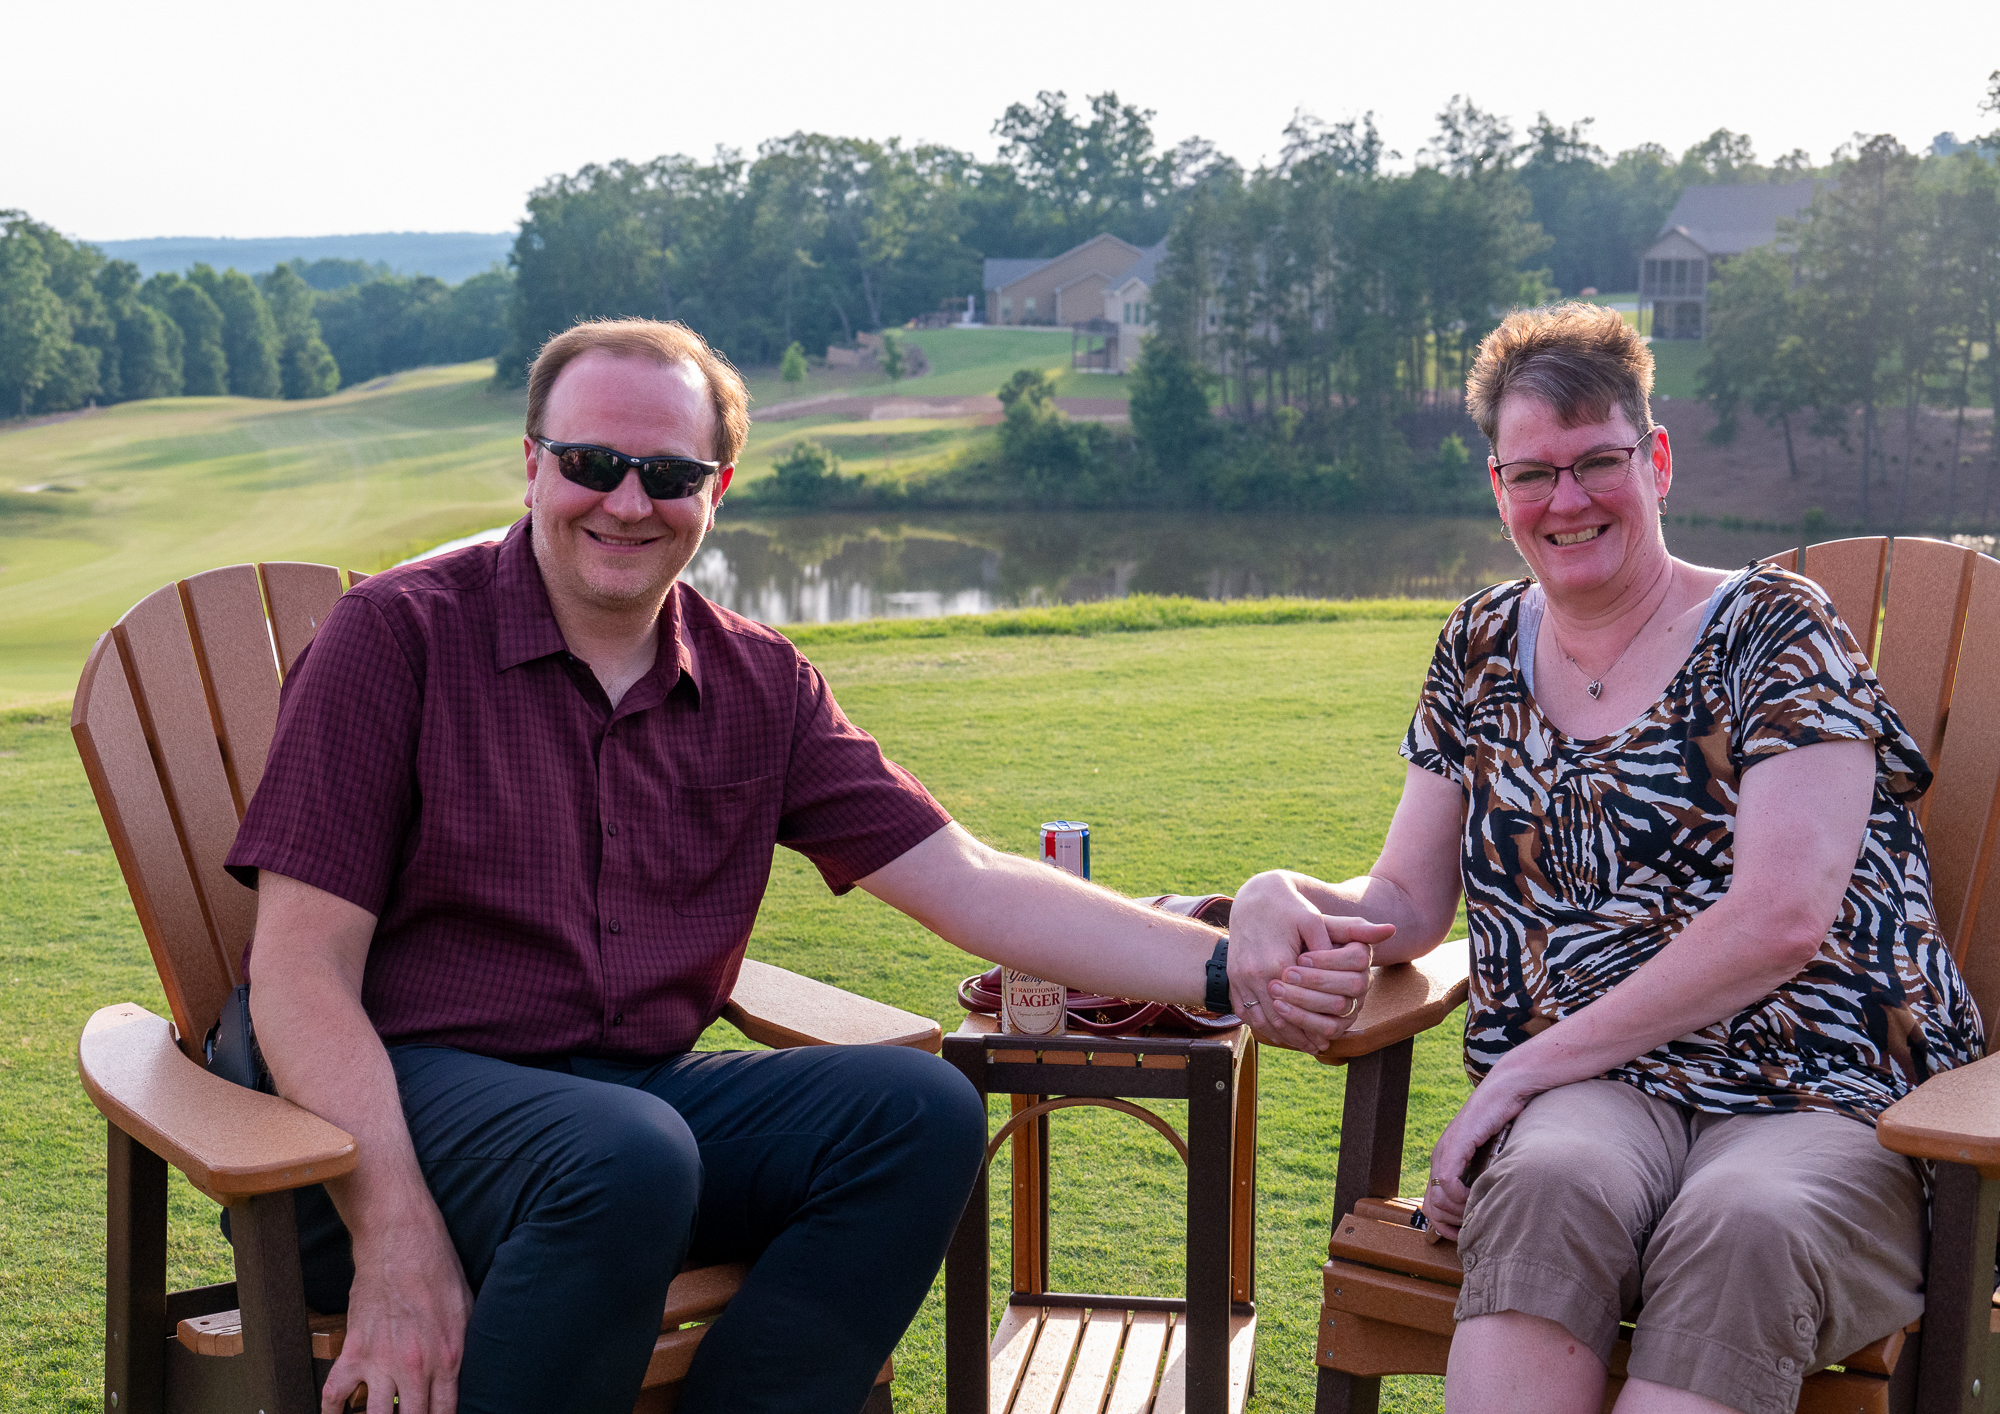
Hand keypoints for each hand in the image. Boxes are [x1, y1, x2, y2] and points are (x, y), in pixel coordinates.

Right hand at [320, 1219, 471, 1413]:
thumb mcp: (468, 1310)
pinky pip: (334, 1396)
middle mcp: (415, 1367)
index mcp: (448, 1358)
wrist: (401, 1239)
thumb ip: (464, 1348)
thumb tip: (465, 1376)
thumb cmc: (438, 1269)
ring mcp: (381, 1361)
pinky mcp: (353, 1350)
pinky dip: (332, 1412)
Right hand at [1228, 871, 1392, 1053]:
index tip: (1328, 1037)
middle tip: (1316, 1047)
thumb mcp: (1317, 919)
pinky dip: (1261, 1024)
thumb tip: (1390, 931)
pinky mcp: (1233, 978)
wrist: (1254, 896)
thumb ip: (1349, 932)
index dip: (1314, 1024)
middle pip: (1277, 1018)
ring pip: (1260, 1019)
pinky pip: (1245, 1011)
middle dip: (1298, 1036)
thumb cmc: (1290, 908)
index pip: (1297, 1006)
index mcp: (1278, 962)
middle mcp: (1255, 974)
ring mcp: (1240, 978)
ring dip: (1280, 1034)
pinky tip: (1277, 1031)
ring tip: (1299, 1044)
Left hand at [1420, 1068, 1536, 1241]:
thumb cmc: (1504, 1122)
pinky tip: (1476, 1197)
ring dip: (1457, 1212)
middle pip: (1430, 1206)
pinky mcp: (1455, 1145)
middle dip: (1449, 1224)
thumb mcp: (1492, 1158)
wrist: (1506, 1092)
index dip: (1445, 1226)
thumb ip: (1484, 1178)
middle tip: (1471, 1229)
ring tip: (1477, 1213)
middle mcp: (1439, 1158)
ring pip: (1437, 1198)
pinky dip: (1460, 1196)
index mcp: (1445, 1162)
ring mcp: (1444, 1151)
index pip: (1432, 1204)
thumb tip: (1489, 1206)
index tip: (1464, 1235)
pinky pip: (1448, 1181)